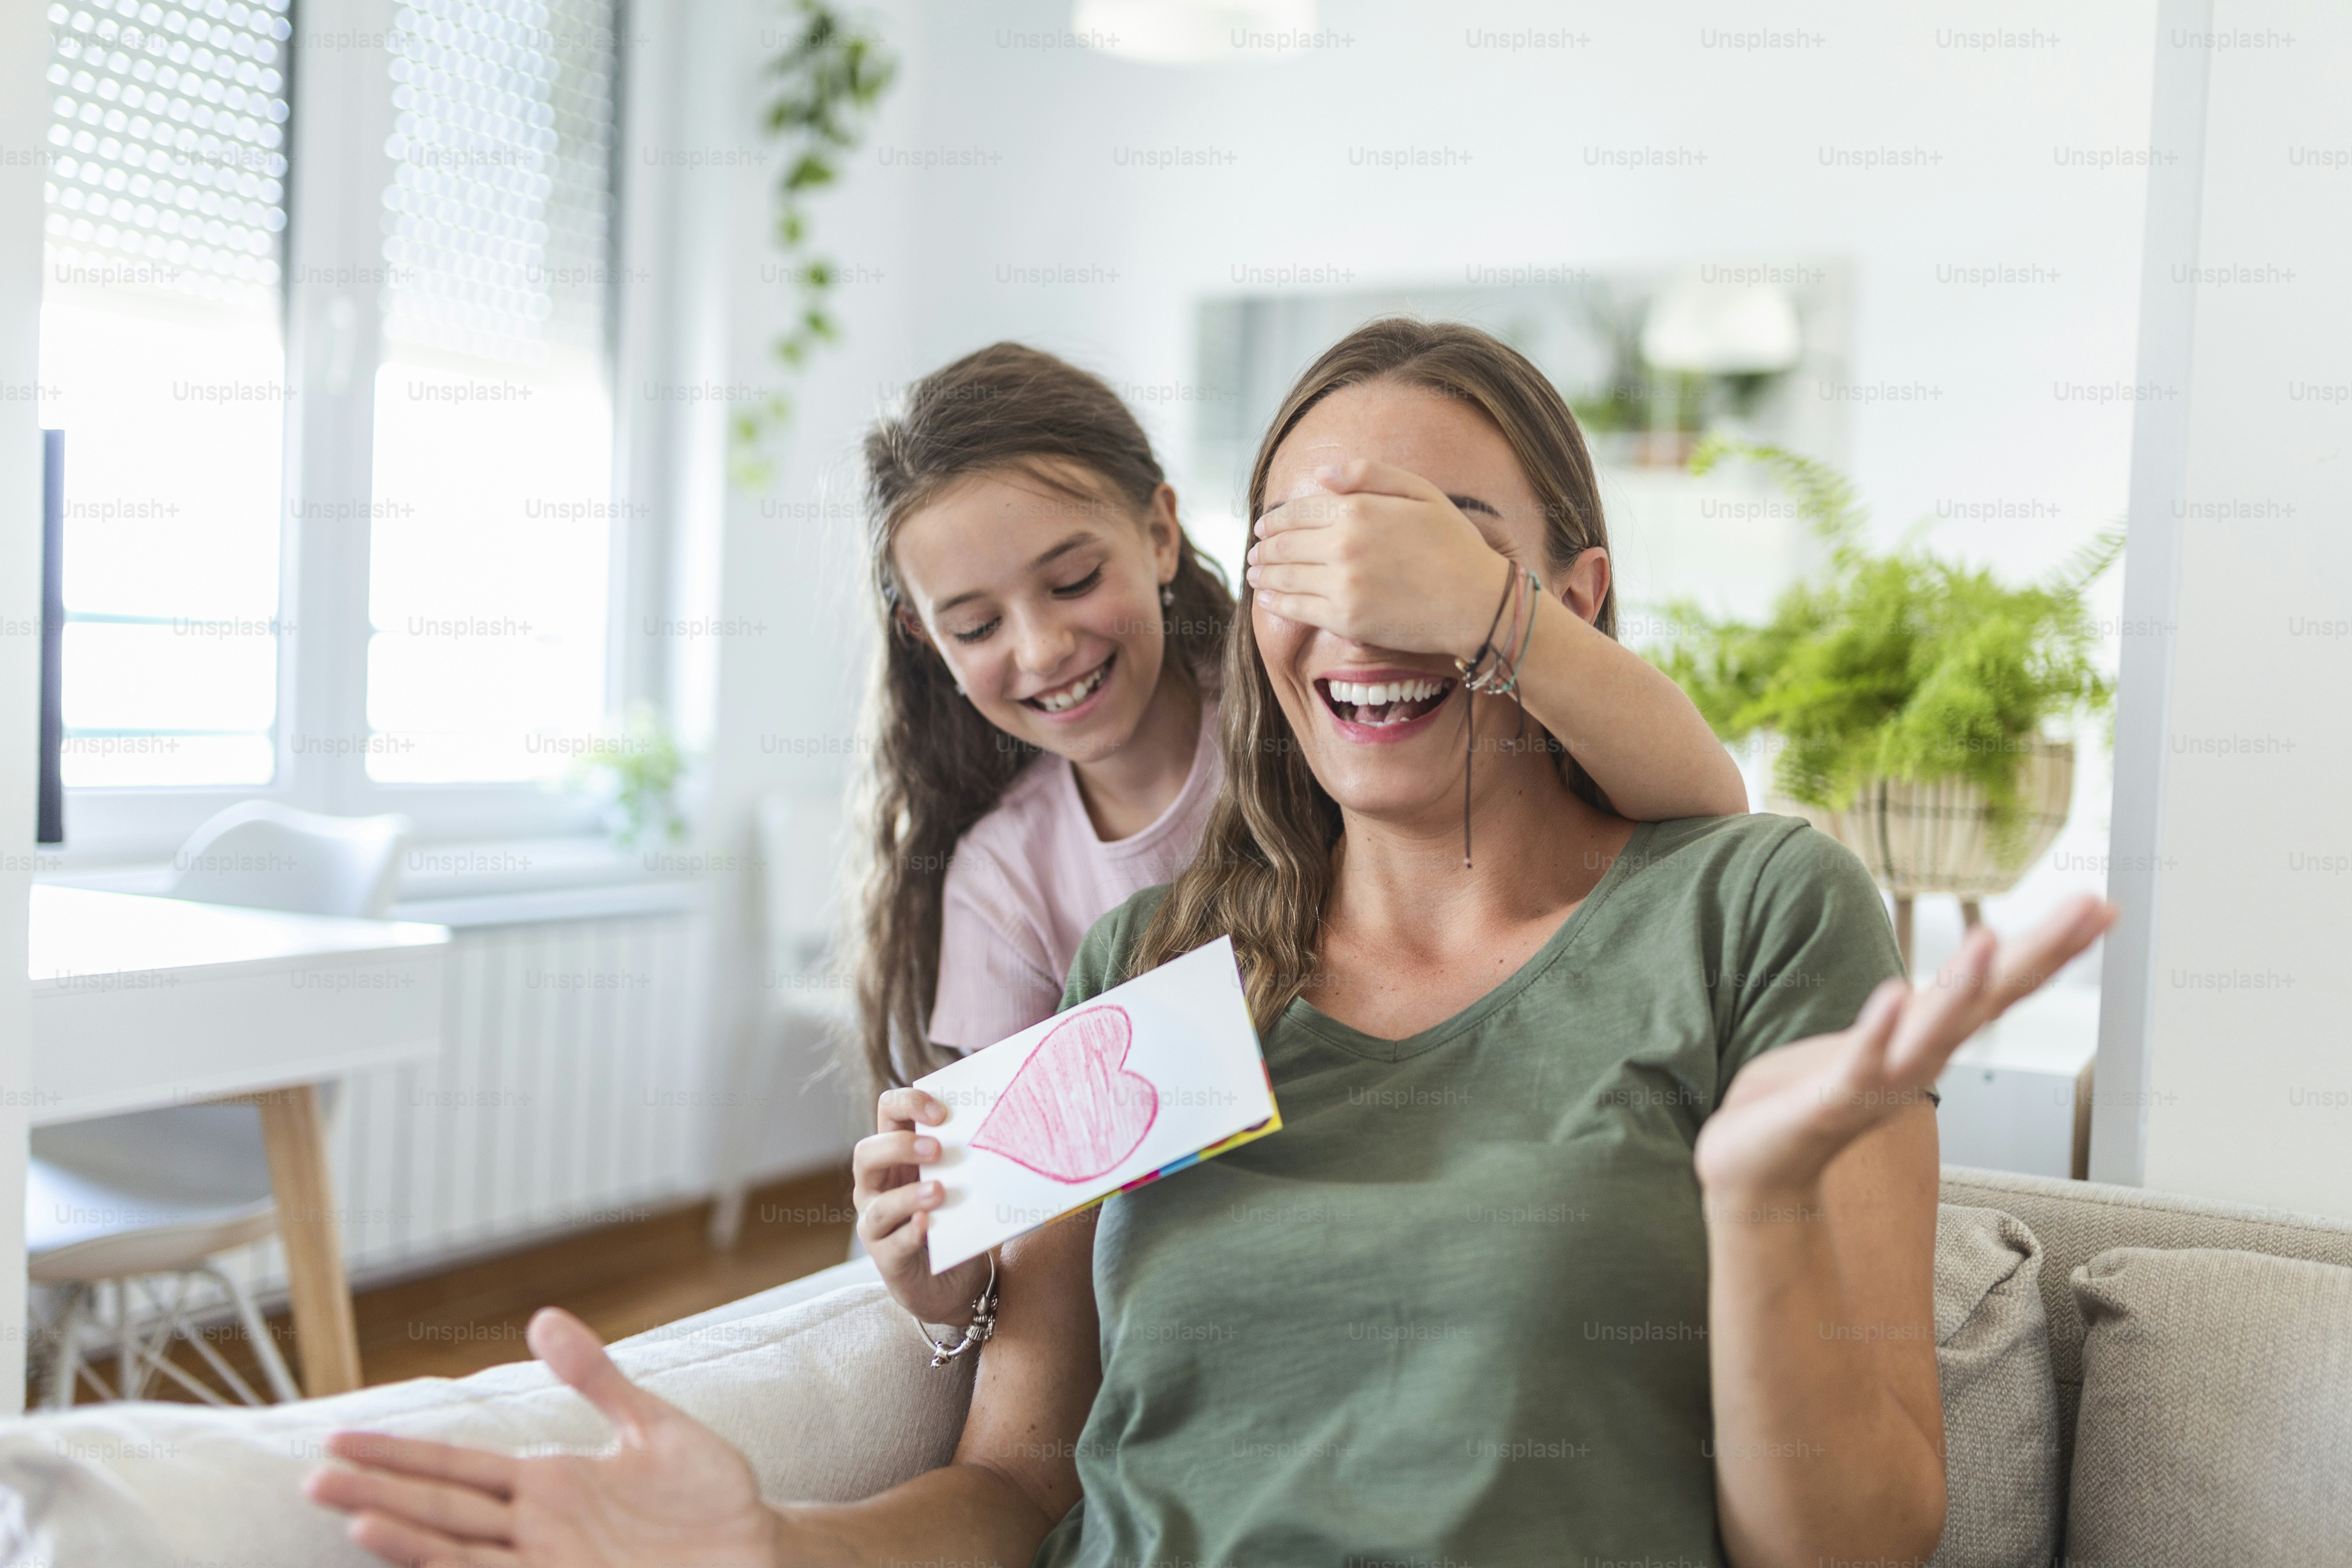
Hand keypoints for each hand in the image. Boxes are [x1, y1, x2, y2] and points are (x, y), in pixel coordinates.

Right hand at [304, 1308, 794, 1566]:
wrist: (757, 1550)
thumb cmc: (707, 1493)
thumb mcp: (653, 1424)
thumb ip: (597, 1377)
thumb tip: (543, 1319)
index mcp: (546, 1481)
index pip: (454, 1465)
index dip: (398, 1453)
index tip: (336, 1439)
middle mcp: (536, 1528)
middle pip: (441, 1508)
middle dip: (378, 1494)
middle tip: (311, 1479)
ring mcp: (551, 1566)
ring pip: (462, 1554)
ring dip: (411, 1543)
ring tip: (358, 1524)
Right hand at [852, 1087, 993, 1327]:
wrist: (958, 1280)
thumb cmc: (957, 1217)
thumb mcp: (962, 1180)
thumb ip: (967, 1155)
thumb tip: (1007, 1124)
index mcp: (895, 1154)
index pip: (888, 1113)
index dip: (908, 1103)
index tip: (941, 1112)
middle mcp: (877, 1186)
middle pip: (867, 1153)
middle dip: (899, 1146)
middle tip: (937, 1149)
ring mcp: (876, 1224)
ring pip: (878, 1205)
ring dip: (908, 1196)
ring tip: (939, 1191)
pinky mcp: (887, 1259)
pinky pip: (893, 1244)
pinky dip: (910, 1233)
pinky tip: (927, 1225)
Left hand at [1246, 458, 1515, 659]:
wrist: (1478, 603)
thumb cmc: (1454, 545)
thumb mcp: (1421, 492)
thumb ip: (1370, 476)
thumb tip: (1323, 475)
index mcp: (1358, 509)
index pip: (1298, 512)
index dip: (1276, 520)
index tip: (1264, 527)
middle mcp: (1344, 545)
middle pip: (1284, 545)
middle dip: (1263, 547)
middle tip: (1254, 551)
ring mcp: (1342, 585)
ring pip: (1283, 577)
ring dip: (1262, 573)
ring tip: (1254, 573)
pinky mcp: (1346, 620)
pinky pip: (1296, 609)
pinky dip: (1275, 602)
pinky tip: (1268, 598)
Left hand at [1694, 895, 2118, 1203]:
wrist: (1756, 1171)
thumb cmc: (1807, 1100)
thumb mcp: (1867, 1042)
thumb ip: (1901, 1018)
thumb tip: (1923, 985)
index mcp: (1924, 1036)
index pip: (1998, 986)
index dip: (2049, 947)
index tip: (2100, 904)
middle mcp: (1917, 1060)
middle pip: (1989, 1001)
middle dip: (2039, 954)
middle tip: (2090, 908)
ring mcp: (1878, 1084)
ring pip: (1933, 1034)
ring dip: (1962, 989)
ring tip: (1990, 938)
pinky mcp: (1829, 1101)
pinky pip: (1860, 1064)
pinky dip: (1878, 1032)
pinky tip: (1894, 995)